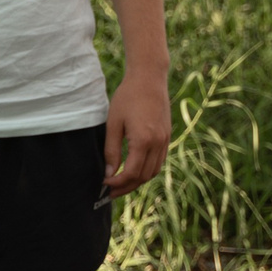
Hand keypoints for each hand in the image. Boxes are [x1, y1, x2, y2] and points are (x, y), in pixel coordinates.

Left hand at [100, 69, 171, 198]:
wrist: (149, 78)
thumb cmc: (128, 97)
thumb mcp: (113, 123)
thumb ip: (111, 150)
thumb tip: (109, 174)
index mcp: (143, 141)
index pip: (130, 173)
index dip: (117, 183)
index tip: (104, 184)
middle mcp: (157, 143)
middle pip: (143, 177)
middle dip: (126, 187)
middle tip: (110, 192)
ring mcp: (165, 141)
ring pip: (153, 172)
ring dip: (137, 181)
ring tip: (121, 184)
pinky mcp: (167, 137)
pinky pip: (158, 162)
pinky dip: (146, 171)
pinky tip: (134, 170)